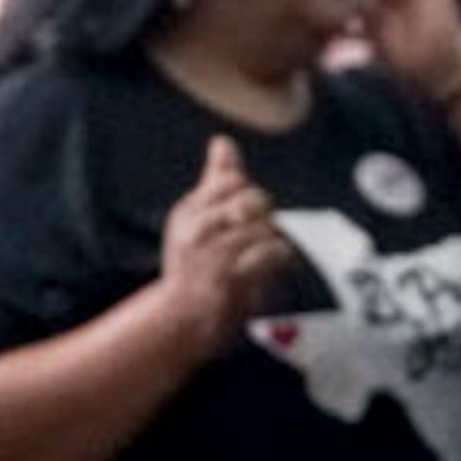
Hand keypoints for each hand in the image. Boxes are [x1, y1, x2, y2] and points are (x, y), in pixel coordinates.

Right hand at [153, 135, 295, 358]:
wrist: (182, 319)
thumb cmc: (192, 266)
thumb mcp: (194, 220)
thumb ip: (215, 182)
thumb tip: (223, 142)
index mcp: (190, 211)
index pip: (233, 181)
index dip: (249, 195)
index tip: (245, 217)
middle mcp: (198, 230)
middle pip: (254, 200)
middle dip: (265, 216)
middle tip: (259, 235)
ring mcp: (215, 255)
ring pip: (266, 227)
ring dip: (273, 241)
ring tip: (264, 257)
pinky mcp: (234, 279)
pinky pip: (271, 253)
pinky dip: (278, 258)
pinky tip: (272, 267)